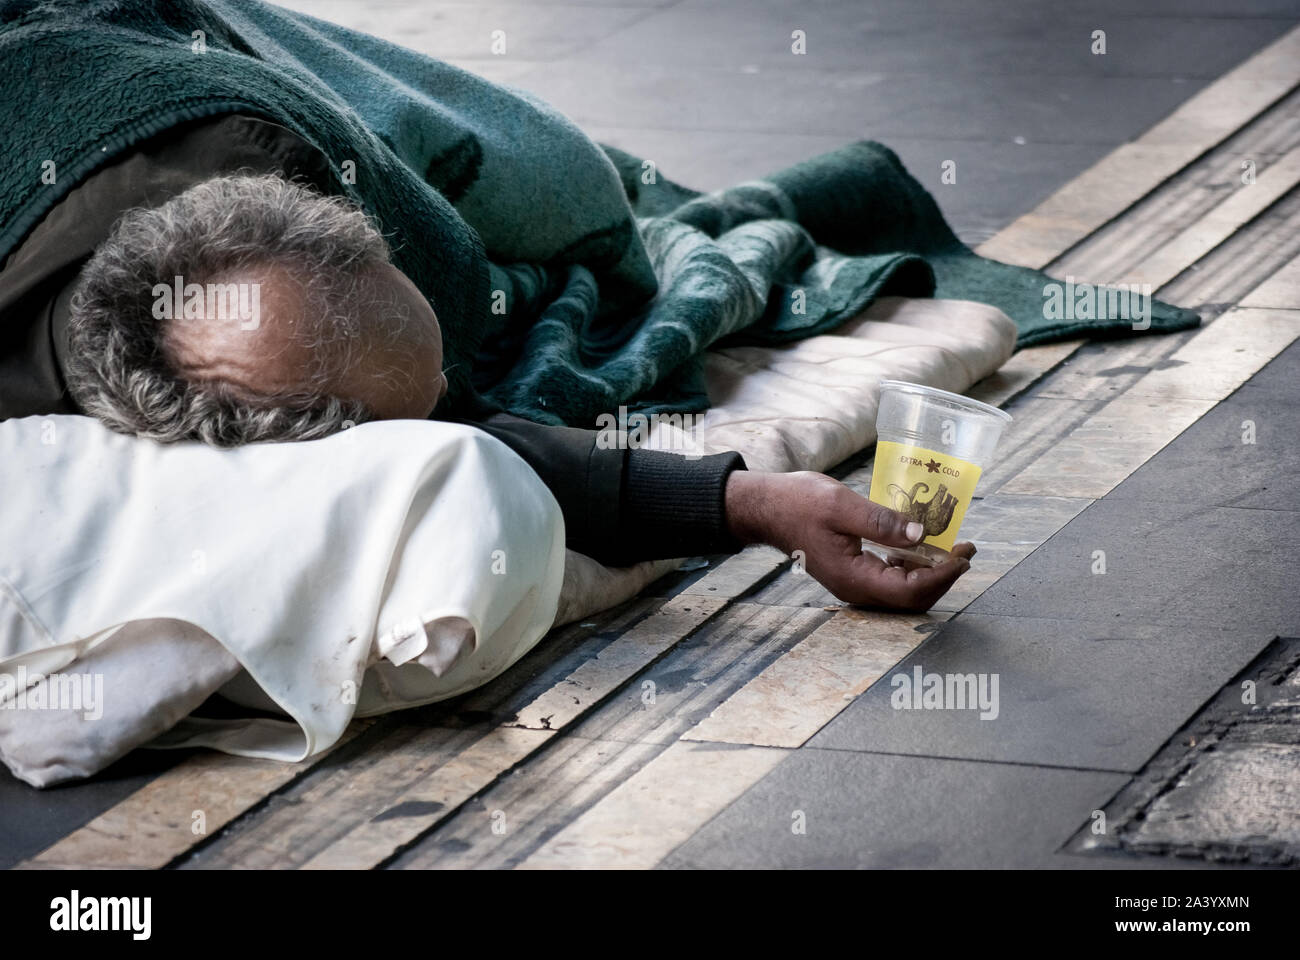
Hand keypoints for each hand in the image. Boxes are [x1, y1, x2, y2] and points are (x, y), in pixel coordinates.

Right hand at [724, 470, 974, 612]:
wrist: (766, 508)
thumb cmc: (797, 504)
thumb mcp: (842, 505)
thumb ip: (882, 522)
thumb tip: (921, 534)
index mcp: (853, 578)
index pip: (910, 591)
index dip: (943, 576)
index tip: (963, 554)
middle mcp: (855, 589)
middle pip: (911, 598)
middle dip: (944, 576)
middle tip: (966, 551)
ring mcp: (854, 583)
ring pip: (903, 591)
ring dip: (931, 572)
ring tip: (950, 548)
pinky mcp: (853, 572)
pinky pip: (890, 580)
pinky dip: (912, 567)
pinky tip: (920, 546)